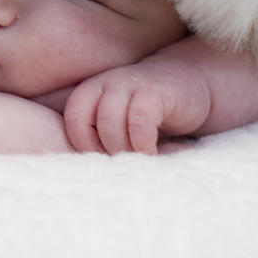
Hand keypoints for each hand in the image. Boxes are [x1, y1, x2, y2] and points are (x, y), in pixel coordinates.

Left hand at [62, 56, 211, 154]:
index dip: (84, 146)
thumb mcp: (117, 121)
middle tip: (120, 166)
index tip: (104, 162)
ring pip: (109, 124)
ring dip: (122, 150)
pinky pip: (140, 121)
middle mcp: (105, 84)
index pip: (72, 121)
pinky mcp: (154, 92)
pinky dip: (143, 143)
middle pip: (85, 124)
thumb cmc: (146, 112)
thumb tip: (85, 174)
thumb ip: (99, 137)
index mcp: (89, 92)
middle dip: (101, 152)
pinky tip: (152, 154)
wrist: (186, 83)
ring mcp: (128, 85)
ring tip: (137, 163)